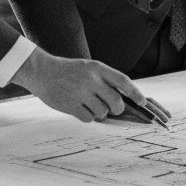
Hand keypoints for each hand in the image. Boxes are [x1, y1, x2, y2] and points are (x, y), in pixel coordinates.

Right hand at [11, 48, 157, 122]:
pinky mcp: (70, 105)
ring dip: (99, 112)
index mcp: (97, 68)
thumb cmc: (69, 71)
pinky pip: (89, 118)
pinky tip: (78, 108)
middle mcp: (90, 79)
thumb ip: (104, 80)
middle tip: (112, 109)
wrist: (41, 71)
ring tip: (88, 104)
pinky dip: (87, 116)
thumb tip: (124, 99)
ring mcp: (80, 92)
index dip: (135, 93)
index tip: (143, 102)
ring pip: (103, 112)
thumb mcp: (88, 68)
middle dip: (117, 109)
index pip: (123, 81)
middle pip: (116, 102)